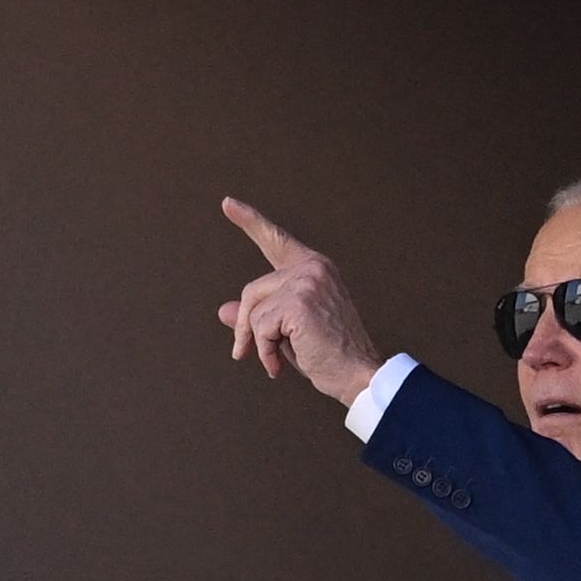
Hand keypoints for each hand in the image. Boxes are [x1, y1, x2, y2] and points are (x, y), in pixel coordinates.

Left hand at [216, 197, 383, 405]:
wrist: (359, 376)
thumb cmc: (328, 356)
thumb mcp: (287, 332)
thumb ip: (258, 316)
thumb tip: (222, 310)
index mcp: (314, 269)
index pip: (276, 241)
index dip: (250, 222)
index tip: (228, 204)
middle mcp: (312, 268)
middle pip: (252, 292)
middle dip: (244, 326)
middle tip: (242, 353)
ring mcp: (306, 282)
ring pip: (254, 311)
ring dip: (258, 343)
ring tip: (276, 362)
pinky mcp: (298, 302)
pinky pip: (260, 326)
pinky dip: (265, 351)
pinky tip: (280, 365)